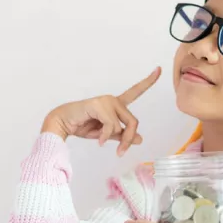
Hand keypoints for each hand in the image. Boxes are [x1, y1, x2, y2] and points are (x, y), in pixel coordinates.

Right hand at [41, 67, 160, 155]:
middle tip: (121, 152)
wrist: (63, 124)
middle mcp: (113, 100)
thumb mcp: (106, 134)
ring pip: (122, 126)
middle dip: (128, 139)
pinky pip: (111, 126)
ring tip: (103, 142)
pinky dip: (105, 137)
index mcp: (116, 104)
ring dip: (115, 138)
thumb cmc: (82, 126)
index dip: (148, 81)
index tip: (159, 69)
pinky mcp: (99, 105)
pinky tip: (98, 140)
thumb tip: (140, 139)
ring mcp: (106, 101)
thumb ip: (122, 135)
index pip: (135, 91)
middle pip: (133, 122)